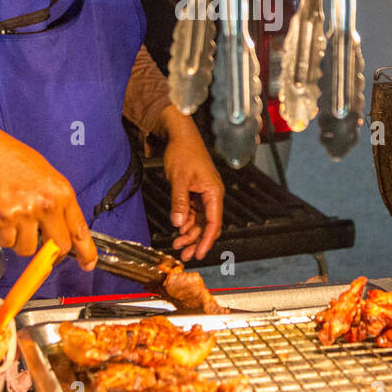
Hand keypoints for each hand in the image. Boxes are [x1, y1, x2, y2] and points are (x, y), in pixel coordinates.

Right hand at [0, 97, 94, 267]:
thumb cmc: (11, 159)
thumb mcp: (46, 176)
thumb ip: (57, 202)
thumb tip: (64, 230)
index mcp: (62, 192)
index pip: (80, 229)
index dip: (86, 252)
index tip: (88, 264)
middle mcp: (47, 204)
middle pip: (59, 247)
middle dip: (50, 253)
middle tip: (41, 247)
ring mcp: (26, 213)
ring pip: (29, 249)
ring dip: (21, 241)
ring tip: (14, 219)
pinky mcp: (4, 219)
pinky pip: (7, 243)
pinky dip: (2, 236)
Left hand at [158, 105, 223, 260]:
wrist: (180, 137)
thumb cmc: (184, 153)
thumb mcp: (179, 179)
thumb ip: (180, 202)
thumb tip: (179, 223)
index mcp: (214, 192)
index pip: (214, 223)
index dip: (206, 241)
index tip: (198, 254)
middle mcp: (212, 195)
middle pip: (207, 225)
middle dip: (196, 241)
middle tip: (185, 255)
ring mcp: (204, 195)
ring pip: (200, 221)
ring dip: (189, 233)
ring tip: (177, 245)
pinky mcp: (195, 193)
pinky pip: (193, 213)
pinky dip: (186, 223)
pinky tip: (178, 231)